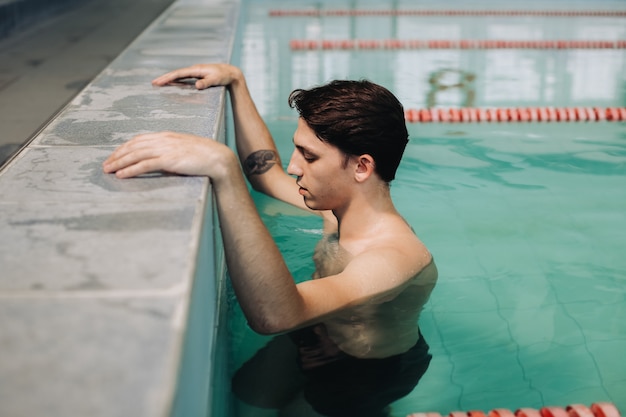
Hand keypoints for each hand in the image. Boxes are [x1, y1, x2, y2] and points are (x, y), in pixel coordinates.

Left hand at [102, 131, 234, 178]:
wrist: (217, 157)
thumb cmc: (204, 156)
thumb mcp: (184, 150)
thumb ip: (170, 152)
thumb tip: (159, 161)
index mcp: (167, 135)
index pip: (139, 139)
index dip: (124, 147)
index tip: (115, 156)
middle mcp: (163, 140)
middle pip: (134, 146)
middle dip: (117, 155)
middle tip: (106, 165)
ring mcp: (166, 149)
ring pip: (136, 154)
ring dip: (119, 162)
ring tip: (109, 170)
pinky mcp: (169, 160)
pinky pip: (145, 164)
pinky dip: (131, 169)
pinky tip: (122, 175)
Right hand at [151, 63, 241, 89]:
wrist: (231, 73)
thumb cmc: (223, 76)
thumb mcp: (216, 80)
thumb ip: (206, 83)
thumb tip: (197, 85)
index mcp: (196, 70)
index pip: (179, 74)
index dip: (168, 77)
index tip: (159, 81)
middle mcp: (194, 69)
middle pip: (176, 73)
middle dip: (165, 78)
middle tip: (153, 83)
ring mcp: (195, 72)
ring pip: (179, 75)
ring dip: (169, 78)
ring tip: (159, 83)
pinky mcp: (197, 75)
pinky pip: (184, 77)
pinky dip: (176, 80)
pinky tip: (172, 83)